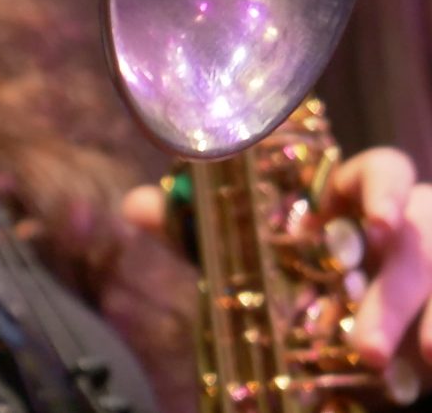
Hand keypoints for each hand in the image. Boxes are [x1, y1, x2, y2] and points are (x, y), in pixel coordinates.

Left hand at [123, 145, 431, 370]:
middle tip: (366, 347)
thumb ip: (204, 231)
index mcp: (354, 200)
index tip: (376, 221)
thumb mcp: (254, 252)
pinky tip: (428, 366)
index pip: (382, 171)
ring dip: (421, 322)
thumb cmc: (307, 269)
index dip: (383, 188)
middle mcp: (405, 227)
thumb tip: (135, 206)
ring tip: (399, 364)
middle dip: (393, 293)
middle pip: (414, 242)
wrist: (357, 325)